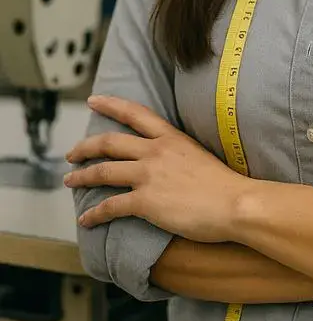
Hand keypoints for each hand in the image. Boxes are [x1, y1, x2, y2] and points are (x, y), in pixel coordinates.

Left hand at [64, 95, 248, 242]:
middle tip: (71, 153)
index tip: (93, 100)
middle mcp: (156, 151)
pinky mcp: (145, 201)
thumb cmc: (224, 183)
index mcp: (170, 137)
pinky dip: (94, 214)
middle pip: (109, 142)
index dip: (110, 105)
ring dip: (82, 177)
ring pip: (103, 171)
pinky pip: (111, 206)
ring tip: (70, 182)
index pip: (134, 113)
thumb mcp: (198, 153)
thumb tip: (168, 160)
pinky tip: (86, 220)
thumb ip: (178, 152)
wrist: (234, 202)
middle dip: (84, 147)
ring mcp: (149, 175)